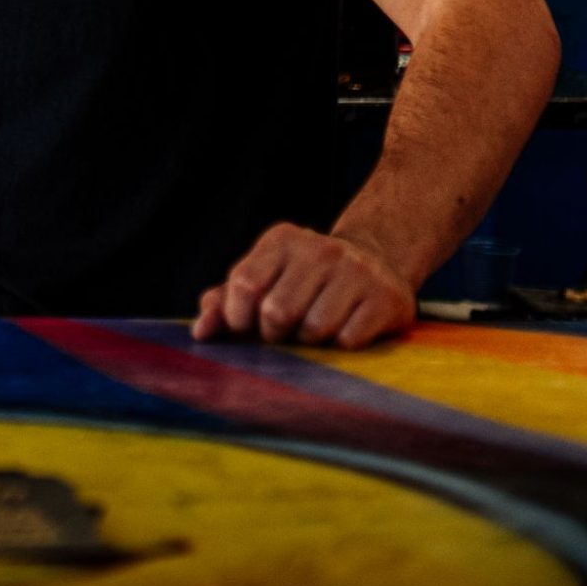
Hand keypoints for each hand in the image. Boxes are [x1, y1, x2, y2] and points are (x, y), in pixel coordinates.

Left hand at [191, 222, 414, 348]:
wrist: (376, 262)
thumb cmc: (304, 279)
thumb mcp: (264, 277)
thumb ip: (224, 301)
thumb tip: (201, 333)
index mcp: (281, 240)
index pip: (244, 283)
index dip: (238, 316)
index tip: (245, 327)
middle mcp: (319, 249)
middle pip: (277, 312)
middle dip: (274, 333)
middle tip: (284, 330)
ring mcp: (356, 271)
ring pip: (314, 329)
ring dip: (309, 341)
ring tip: (316, 328)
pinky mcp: (385, 297)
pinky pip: (348, 340)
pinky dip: (341, 344)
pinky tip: (346, 328)